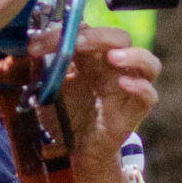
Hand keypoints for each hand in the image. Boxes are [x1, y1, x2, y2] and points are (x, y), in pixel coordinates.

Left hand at [42, 26, 159, 175]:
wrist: (75, 151)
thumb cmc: (65, 117)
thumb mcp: (46, 91)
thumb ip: (42, 70)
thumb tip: (32, 49)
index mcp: (92, 57)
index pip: (86, 31)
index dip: (63, 33)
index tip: (35, 46)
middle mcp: (114, 68)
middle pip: (120, 39)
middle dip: (99, 36)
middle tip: (77, 42)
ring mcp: (128, 88)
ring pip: (149, 63)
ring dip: (133, 55)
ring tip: (113, 57)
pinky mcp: (135, 111)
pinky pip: (149, 95)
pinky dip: (140, 87)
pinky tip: (123, 84)